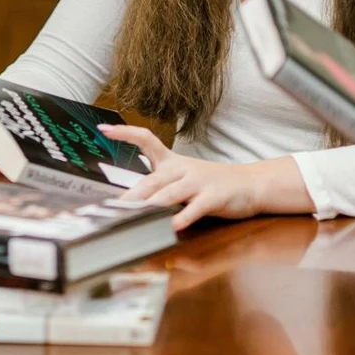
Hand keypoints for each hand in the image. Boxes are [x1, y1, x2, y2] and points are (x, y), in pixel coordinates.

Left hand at [101, 124, 312, 231]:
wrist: (251, 183)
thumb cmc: (212, 183)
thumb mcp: (184, 179)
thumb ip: (159, 186)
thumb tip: (131, 198)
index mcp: (172, 163)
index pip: (146, 140)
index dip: (125, 133)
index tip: (104, 128)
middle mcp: (183, 169)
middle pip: (153, 179)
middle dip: (132, 194)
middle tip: (113, 206)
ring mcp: (199, 182)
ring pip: (170, 192)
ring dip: (152, 204)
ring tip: (135, 215)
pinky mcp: (214, 196)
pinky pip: (196, 206)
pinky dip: (184, 216)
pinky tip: (174, 226)